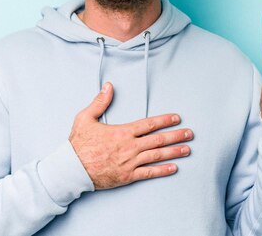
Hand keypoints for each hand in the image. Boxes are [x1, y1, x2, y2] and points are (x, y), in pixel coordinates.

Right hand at [69, 82, 193, 189]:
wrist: (72, 169)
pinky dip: (162, 170)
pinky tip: (174, 167)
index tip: (177, 118)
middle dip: (176, 136)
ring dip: (174, 152)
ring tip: (187, 149)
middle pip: (158, 140)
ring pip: (157, 155)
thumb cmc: (78, 144)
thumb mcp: (85, 118)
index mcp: (122, 132)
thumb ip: (99, 102)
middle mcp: (129, 146)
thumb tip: (108, 86)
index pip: (149, 124)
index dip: (165, 120)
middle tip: (189, 133)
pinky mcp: (127, 176)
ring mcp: (130, 162)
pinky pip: (149, 173)